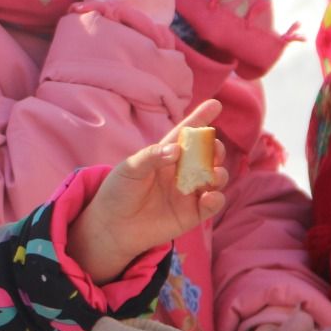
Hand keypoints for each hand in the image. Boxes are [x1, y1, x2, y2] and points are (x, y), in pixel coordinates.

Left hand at [67, 100, 227, 282]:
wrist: (111, 227)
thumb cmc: (117, 192)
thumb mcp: (129, 169)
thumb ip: (152, 156)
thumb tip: (177, 149)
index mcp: (165, 156)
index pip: (186, 134)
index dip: (201, 119)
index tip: (216, 104)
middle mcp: (181, 172)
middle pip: (207, 156)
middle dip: (215, 149)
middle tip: (212, 149)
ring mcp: (189, 193)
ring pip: (215, 178)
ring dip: (219, 173)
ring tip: (212, 174)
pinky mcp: (192, 214)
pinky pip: (212, 204)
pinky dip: (216, 199)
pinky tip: (209, 196)